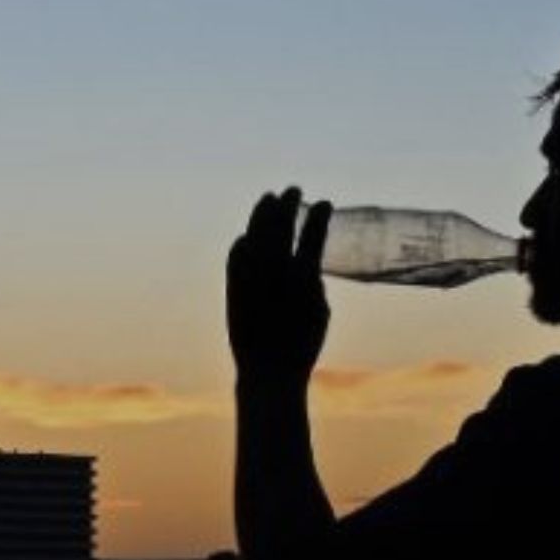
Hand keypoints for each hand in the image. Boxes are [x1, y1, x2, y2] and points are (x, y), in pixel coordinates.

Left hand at [227, 188, 329, 384]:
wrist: (268, 370)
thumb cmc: (301, 343)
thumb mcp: (319, 311)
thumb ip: (313, 281)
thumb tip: (304, 261)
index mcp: (303, 278)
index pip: (312, 236)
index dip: (318, 217)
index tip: (325, 202)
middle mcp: (275, 273)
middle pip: (280, 226)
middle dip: (287, 204)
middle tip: (294, 190)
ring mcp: (251, 278)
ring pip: (255, 234)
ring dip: (262, 214)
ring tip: (269, 198)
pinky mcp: (234, 286)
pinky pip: (236, 255)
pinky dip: (243, 242)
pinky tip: (248, 234)